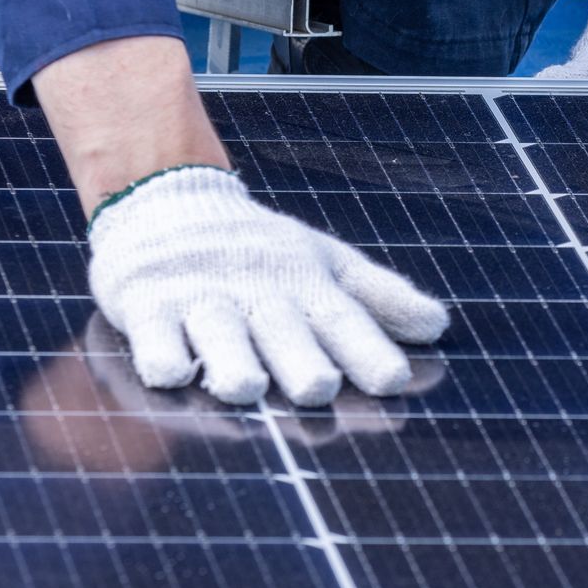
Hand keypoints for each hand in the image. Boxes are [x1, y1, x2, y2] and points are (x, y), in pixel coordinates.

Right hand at [86, 165, 449, 405]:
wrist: (167, 200)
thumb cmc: (257, 251)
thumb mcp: (324, 263)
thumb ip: (379, 298)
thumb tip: (439, 327)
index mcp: (305, 283)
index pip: (342, 319)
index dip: (367, 350)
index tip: (393, 380)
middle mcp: (257, 292)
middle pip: (284, 333)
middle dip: (300, 360)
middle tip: (317, 386)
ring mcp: (201, 300)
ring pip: (219, 337)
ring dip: (232, 362)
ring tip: (246, 386)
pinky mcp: (147, 307)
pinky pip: (153, 339)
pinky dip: (162, 356)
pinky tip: (172, 372)